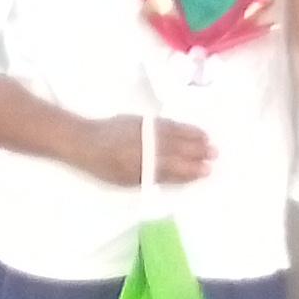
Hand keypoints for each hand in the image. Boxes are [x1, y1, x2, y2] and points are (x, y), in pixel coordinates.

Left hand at [65, 115, 214, 187]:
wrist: (83, 140)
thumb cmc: (103, 166)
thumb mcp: (126, 179)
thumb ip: (153, 176)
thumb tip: (180, 175)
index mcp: (140, 164)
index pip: (173, 167)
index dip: (191, 169)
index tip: (207, 170)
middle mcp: (144, 145)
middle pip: (177, 148)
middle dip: (197, 151)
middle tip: (215, 154)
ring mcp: (143, 130)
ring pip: (174, 133)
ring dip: (193, 136)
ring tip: (208, 140)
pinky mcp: (141, 119)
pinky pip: (166, 123)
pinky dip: (181, 126)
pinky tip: (191, 129)